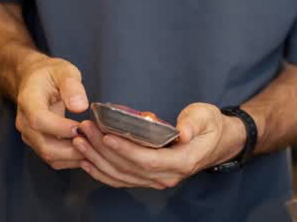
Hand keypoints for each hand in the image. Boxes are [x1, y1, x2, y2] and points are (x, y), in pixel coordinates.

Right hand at [13, 55, 88, 170]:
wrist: (33, 80)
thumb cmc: (50, 73)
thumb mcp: (63, 71)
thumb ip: (72, 86)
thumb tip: (80, 106)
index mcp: (28, 101)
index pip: (39, 120)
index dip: (60, 127)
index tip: (81, 127)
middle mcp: (24, 122)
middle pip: (44, 145)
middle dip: (72, 149)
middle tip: (95, 142)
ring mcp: (29, 135)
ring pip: (49, 155)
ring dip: (73, 156)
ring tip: (95, 148)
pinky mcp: (37, 142)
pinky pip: (52, 158)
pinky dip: (70, 159)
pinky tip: (87, 152)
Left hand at [74, 102, 242, 188]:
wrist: (216, 142)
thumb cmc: (210, 125)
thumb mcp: (206, 116)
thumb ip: (194, 123)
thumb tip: (182, 132)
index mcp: (182, 161)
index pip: (148, 160)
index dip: (126, 150)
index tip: (107, 135)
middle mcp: (167, 176)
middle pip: (129, 169)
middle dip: (103, 150)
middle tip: (86, 130)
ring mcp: (156, 180)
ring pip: (121, 176)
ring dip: (97, 160)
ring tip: (80, 141)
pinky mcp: (147, 178)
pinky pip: (121, 180)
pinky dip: (101, 172)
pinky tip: (86, 161)